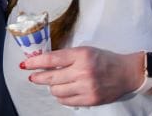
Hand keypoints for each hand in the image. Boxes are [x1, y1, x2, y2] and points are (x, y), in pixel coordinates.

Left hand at [22, 47, 141, 106]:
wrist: (126, 73)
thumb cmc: (105, 60)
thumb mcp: (85, 51)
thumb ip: (67, 57)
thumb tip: (45, 63)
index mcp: (81, 55)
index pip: (51, 59)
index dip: (35, 62)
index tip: (25, 64)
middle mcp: (82, 71)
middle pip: (51, 77)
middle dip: (38, 77)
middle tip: (33, 77)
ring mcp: (86, 87)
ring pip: (56, 91)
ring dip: (51, 87)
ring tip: (53, 83)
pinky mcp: (90, 100)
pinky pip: (66, 101)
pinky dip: (61, 96)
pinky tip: (62, 91)